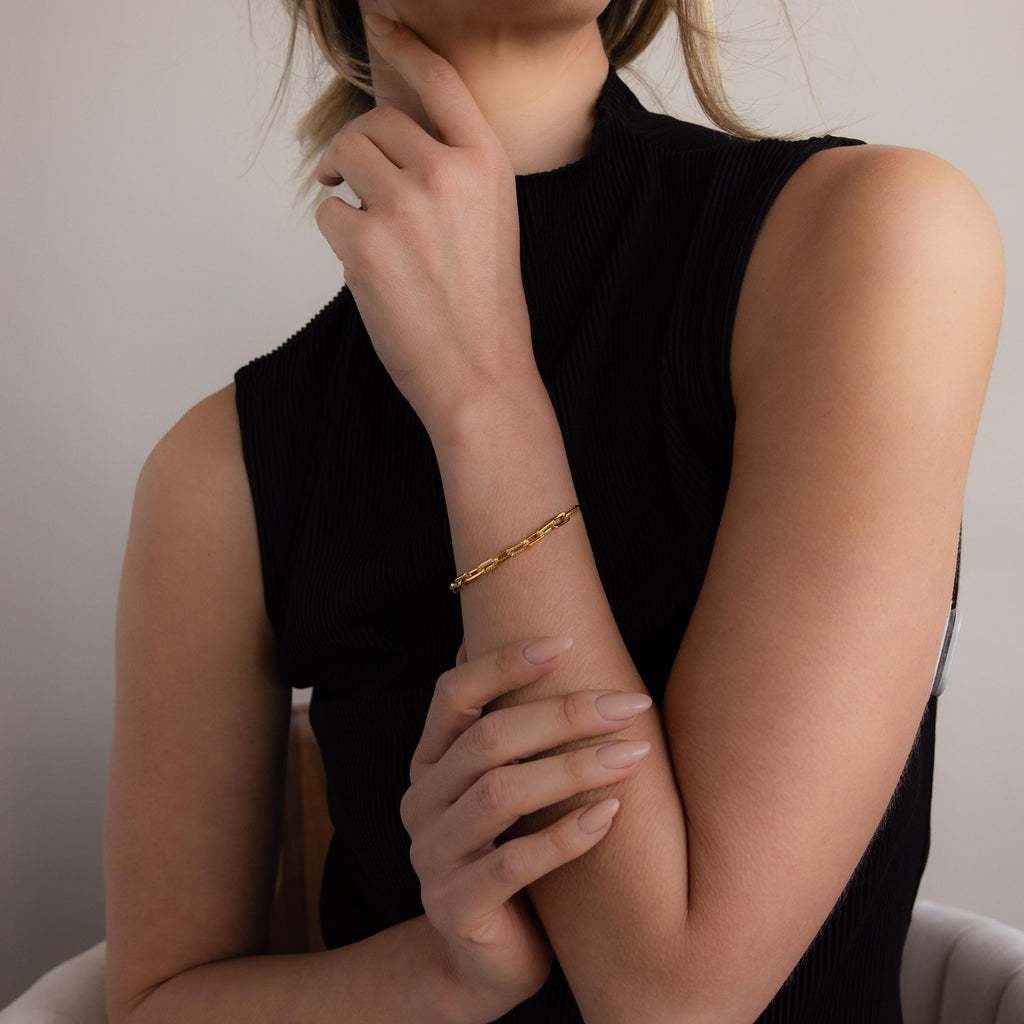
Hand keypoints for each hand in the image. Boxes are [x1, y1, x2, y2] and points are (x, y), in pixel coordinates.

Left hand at [313, 17, 537, 432]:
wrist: (480, 374)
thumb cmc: (485, 309)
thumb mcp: (491, 223)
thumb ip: (454, 175)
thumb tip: (392, 147)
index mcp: (487, 164)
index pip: (440, 82)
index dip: (405, 45)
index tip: (380, 22)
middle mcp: (448, 172)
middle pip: (375, 122)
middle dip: (356, 147)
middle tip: (348, 177)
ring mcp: (405, 205)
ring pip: (344, 156)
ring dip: (340, 182)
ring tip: (360, 223)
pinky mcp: (364, 242)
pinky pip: (327, 211)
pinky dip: (336, 232)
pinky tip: (363, 265)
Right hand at [400, 636, 653, 1022]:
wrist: (485, 960)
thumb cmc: (510, 853)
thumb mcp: (503, 789)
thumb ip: (512, 733)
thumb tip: (545, 646)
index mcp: (428, 763)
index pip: (452, 694)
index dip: (502, 664)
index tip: (564, 644)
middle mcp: (421, 802)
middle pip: (488, 740)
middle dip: (564, 714)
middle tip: (630, 703)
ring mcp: (432, 857)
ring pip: (501, 794)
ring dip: (573, 767)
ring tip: (633, 752)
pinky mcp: (456, 907)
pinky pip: (514, 864)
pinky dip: (566, 835)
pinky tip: (611, 813)